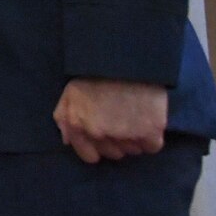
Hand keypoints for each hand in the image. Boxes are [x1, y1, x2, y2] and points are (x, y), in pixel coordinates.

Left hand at [54, 77, 168, 162]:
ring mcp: (125, 134)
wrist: (127, 59)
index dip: (98, 148)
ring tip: (133, 115)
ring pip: (132, 150)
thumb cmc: (96, 74)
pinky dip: (152, 138)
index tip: (106, 139)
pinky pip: (152, 147)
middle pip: (113, 153)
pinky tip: (148, 120)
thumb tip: (67, 141)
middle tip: (121, 121)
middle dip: (117, 142)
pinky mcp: (150, 132)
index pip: (89, 155)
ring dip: (134, 139)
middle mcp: (99, 133)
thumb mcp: (70, 93)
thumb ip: (64, 118)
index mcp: (77, 125)